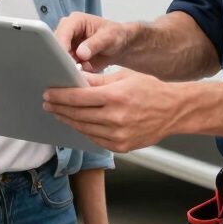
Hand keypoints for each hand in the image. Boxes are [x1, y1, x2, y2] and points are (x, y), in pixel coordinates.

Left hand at [44, 69, 180, 152]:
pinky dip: (83, 130)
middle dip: (59, 108)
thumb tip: (75, 79)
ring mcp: (119, 135)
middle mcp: (116, 118)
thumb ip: (98, 80)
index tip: (49, 93)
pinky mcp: (121, 146)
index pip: (78, 97)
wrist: (174, 110)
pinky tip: (76, 123)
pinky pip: (95, 139)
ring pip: (84, 128)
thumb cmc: (150, 89)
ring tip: (58, 113)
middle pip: (77, 114)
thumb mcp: (124, 77)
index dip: (60, 96)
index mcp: (116, 96)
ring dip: (68, 120)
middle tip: (48, 103)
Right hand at [55, 13, 134, 71]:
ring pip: (57, 59)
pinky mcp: (68, 58)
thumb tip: (80, 53)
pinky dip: (69, 73)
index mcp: (75, 21)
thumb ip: (95, 44)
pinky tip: (76, 77)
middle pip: (55, 47)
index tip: (66, 60)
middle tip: (70, 71)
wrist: (119, 46)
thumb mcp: (109, 37)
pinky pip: (64, 67)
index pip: (62, 33)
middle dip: (61, 59)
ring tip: (74, 74)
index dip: (61, 46)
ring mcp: (66, 46)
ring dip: (64, 68)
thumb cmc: (115, 35)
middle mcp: (67, 32)